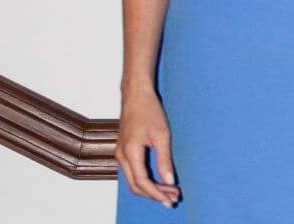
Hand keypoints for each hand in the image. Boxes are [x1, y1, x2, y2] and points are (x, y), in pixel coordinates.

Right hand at [117, 87, 179, 206]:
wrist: (136, 94)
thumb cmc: (149, 110)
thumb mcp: (162, 135)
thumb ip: (164, 159)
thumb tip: (169, 181)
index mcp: (130, 153)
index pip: (142, 182)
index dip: (157, 194)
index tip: (171, 200)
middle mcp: (121, 156)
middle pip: (135, 186)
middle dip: (154, 194)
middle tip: (173, 199)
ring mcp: (121, 154)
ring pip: (133, 180)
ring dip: (150, 188)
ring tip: (170, 191)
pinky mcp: (124, 151)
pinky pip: (133, 172)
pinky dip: (146, 180)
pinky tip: (159, 180)